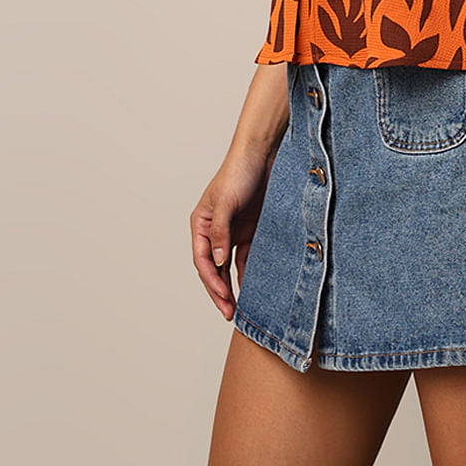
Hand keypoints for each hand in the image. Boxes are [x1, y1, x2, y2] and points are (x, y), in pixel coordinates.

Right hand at [190, 142, 276, 318]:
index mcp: (201, 223)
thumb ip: (220, 231)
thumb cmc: (239, 171)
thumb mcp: (225, 201)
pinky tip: (254, 289)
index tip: (223, 295)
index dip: (212, 279)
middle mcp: (215, 231)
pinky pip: (248, 257)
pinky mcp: (252, 231)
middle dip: (220, 291)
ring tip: (240, 309)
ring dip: (233, 287)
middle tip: (229, 312)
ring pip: (230, 267)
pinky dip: (249, 273)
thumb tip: (218, 261)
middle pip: (215, 268)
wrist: (265, 153)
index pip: (203, 259)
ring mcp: (234, 232)